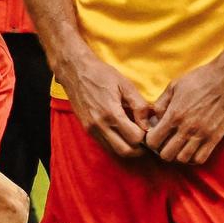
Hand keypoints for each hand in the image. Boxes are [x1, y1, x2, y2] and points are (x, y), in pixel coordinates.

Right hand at [55, 43, 154, 157]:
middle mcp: (100, 125)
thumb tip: (148, 124)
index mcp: (111, 113)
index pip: (135, 138)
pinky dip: (116, 144)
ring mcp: (91, 129)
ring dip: (127, 149)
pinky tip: (121, 134)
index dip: (146, 136)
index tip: (149, 128)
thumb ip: (139, 105)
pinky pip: (105, 145)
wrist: (74, 71)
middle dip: (139, 149)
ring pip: (114, 151)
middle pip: (125, 151)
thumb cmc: (101, 74)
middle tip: (145, 139)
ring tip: (134, 138)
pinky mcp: (86, 129)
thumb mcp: (125, 85)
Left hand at [143, 60, 223, 164]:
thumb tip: (154, 119)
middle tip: (165, 142)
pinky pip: (201, 158)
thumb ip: (161, 104)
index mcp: (174, 115)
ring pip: (183, 159)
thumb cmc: (199, 80)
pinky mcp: (215, 138)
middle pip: (166, 155)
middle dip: (162, 150)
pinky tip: (191, 148)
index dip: (150, 141)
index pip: (153, 141)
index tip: (154, 135)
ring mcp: (202, 135)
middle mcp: (187, 128)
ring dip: (177, 155)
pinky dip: (193, 157)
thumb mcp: (173, 87)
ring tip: (178, 146)